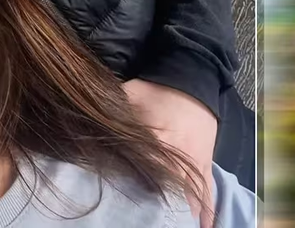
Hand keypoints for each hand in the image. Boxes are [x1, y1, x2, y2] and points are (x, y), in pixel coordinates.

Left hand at [123, 79, 215, 226]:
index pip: (147, 170)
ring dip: (182, 214)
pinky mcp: (206, 167)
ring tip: (170, 226)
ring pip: (191, 198)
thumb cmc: (157, 91)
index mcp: (161, 141)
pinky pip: (209, 194)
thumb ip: (112, 113)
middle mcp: (181, 158)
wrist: (193, 81)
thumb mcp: (131, 95)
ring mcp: (197, 165)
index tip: (124, 207)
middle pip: (171, 192)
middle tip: (146, 223)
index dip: (136, 190)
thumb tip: (85, 125)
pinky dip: (207, 213)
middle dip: (159, 210)